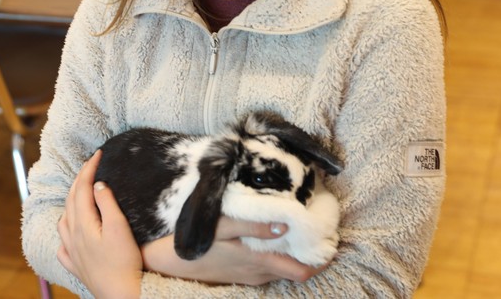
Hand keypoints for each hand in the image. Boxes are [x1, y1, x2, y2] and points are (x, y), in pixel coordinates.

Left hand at [57, 150, 142, 298]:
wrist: (120, 294)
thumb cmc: (123, 262)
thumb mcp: (119, 228)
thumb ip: (107, 204)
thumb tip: (98, 184)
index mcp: (82, 223)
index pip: (83, 188)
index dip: (89, 168)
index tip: (98, 154)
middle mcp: (72, 235)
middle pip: (72, 200)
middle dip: (80, 179)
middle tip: (91, 164)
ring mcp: (71, 251)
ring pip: (64, 219)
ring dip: (72, 200)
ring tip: (81, 190)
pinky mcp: (76, 264)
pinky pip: (63, 243)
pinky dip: (65, 229)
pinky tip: (70, 231)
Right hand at [141, 217, 326, 285]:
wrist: (167, 261)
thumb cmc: (196, 241)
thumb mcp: (222, 226)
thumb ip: (253, 226)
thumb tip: (284, 224)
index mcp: (259, 262)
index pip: (302, 271)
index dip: (321, 260)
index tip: (333, 242)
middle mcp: (258, 273)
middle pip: (296, 271)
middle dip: (312, 254)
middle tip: (322, 231)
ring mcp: (249, 275)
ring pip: (282, 269)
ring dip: (296, 254)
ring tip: (304, 230)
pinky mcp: (239, 273)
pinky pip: (268, 267)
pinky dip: (279, 255)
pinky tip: (277, 236)